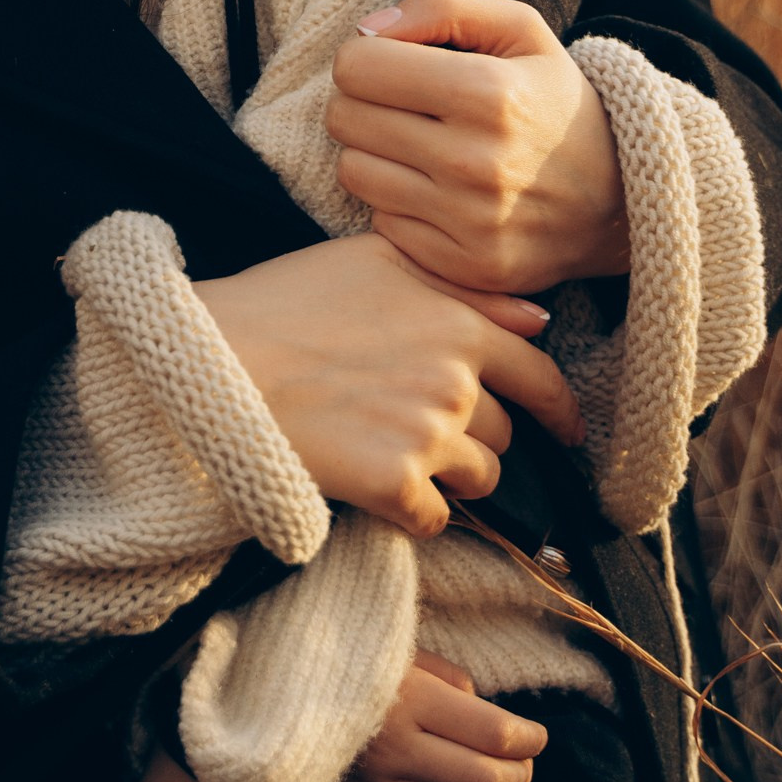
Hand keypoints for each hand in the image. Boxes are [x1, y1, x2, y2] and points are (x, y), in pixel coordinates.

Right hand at [198, 232, 583, 536]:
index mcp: (458, 324)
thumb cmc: (285, 301)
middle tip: (420, 426)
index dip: (558, 408)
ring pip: (478, 480)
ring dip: (449, 476)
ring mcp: (428, 438)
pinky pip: (435, 520)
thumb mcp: (374, 261)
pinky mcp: (394, 485)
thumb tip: (537, 318)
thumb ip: (460, 284)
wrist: (217, 359)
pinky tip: (378, 489)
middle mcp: (456, 383)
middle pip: (504, 433)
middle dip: (475, 435)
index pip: (539, 374)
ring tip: (396, 454)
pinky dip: (415, 513)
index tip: (565, 430)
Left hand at [327, 0, 629, 293]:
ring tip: (420, 145)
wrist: (624, 198)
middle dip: (364, 102)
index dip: (365, 58)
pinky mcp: (466, 266)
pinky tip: (438, 191)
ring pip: (353, 172)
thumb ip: (441, 5)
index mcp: (487, 92)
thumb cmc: (556, 100)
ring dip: (375, 153)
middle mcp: (476, 161)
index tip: (393, 65)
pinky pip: (380, 223)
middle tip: (404, 105)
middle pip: (344, 118)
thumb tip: (367, 30)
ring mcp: (470, 222)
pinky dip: (398, 204)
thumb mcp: (519, 29)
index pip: (355, 67)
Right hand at [342, 650, 547, 781]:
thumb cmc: (332, 654)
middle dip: (519, 775)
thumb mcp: (391, 647)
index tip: (537, 734)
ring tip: (496, 778)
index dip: (528, 739)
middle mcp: (397, 751)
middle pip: (485, 781)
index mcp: (408, 700)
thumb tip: (481, 706)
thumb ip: (443, 676)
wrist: (256, 692)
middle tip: (526, 762)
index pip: (494, 735)